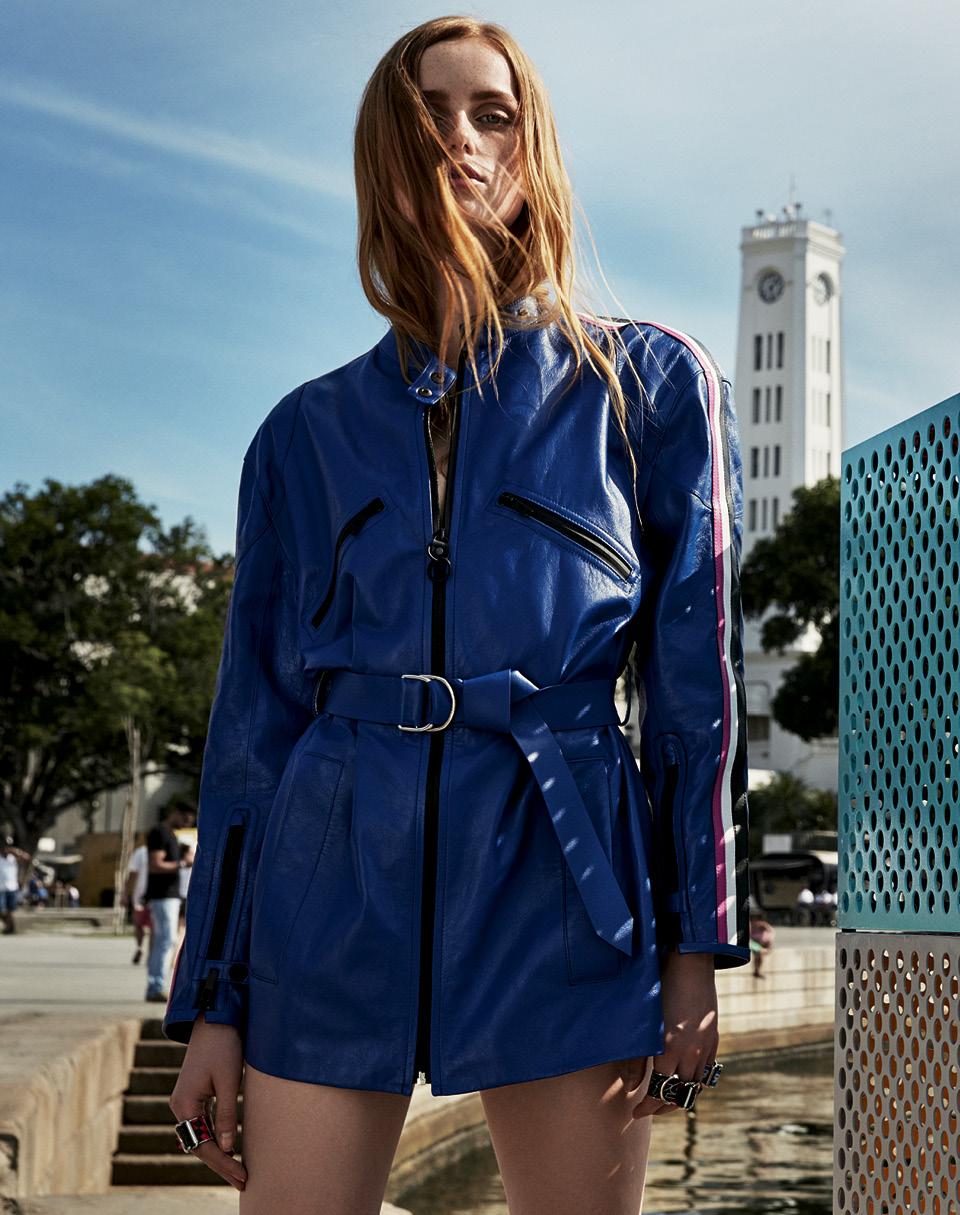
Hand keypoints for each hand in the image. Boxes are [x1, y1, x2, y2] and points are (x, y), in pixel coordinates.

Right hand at [169, 1014, 246, 1189]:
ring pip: (201, 1135)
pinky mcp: (195, 1094)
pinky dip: (216, 1136)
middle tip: (243, 1180)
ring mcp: (186, 1100)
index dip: (223, 1163)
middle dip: (221, 1163)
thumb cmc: (223, 1046)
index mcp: (184, 1104)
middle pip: (200, 1144)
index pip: (203, 1145)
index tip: (241, 1176)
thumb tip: (227, 1148)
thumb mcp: (229, 1082)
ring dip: (219, 1152)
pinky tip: (229, 1147)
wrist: (215, 1017)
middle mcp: (180, 1105)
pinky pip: (203, 1123)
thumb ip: (227, 1116)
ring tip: (238, 1170)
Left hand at [621, 950, 718, 1118]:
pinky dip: (695, 1082)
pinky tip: (685, 1079)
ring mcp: (705, 1047)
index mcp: (671, 1049)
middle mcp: (691, 1052)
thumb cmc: (661, 987)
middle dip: (663, 1106)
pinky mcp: (714, 1039)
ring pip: (696, 1086)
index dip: (647, 1106)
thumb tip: (631, 1087)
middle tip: (649, 1109)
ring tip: (665, 1098)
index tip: (636, 1112)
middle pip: (680, 1094)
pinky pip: (707, 1072)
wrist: (691, 964)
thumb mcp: (645, 1021)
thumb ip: (637, 1057)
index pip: (659, 1092)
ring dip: (680, 1096)